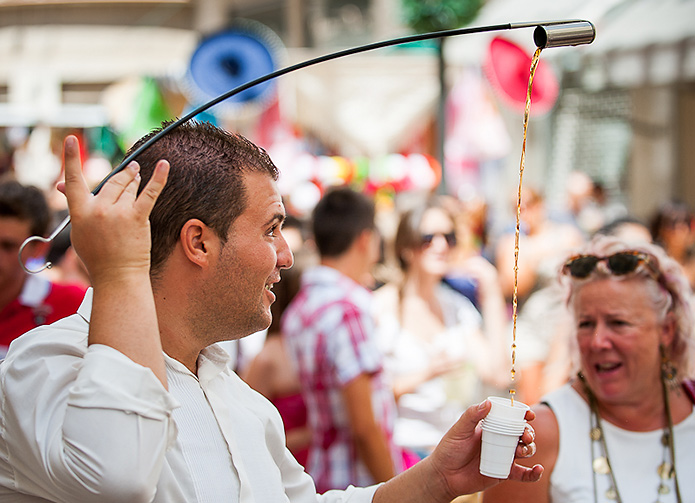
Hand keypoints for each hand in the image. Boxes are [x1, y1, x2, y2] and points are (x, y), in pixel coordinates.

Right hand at [58, 135, 168, 285]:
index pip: (73, 180)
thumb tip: (61, 186)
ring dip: (135, 180)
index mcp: (80, 212)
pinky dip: (158, 178)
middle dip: (124, 175)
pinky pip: (149, 193)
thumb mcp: (80, 230)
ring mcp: (118, 213)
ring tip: (137, 175)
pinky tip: (164, 165)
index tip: (70, 140)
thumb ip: (76, 205)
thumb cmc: (98, 255)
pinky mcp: (137, 218)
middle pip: (111, 182)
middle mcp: (98, 210)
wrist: (117, 276)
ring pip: (129, 187)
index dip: (70, 158)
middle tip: (132, 169)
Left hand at [426, 400, 542, 498]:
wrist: (444, 475)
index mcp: (490, 427)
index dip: (522, 415)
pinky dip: (533, 473)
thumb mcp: (459, 430)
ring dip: (529, 449)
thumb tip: (488, 403)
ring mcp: (502, 456)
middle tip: (526, 436)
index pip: (510, 418)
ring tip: (522, 451)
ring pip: (524, 451)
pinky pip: (523, 474)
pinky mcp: (504, 473)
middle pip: (521, 434)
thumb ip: (471, 416)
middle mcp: (499, 440)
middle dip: (529, 433)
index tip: (529, 414)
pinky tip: (538, 469)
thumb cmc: (449, 450)